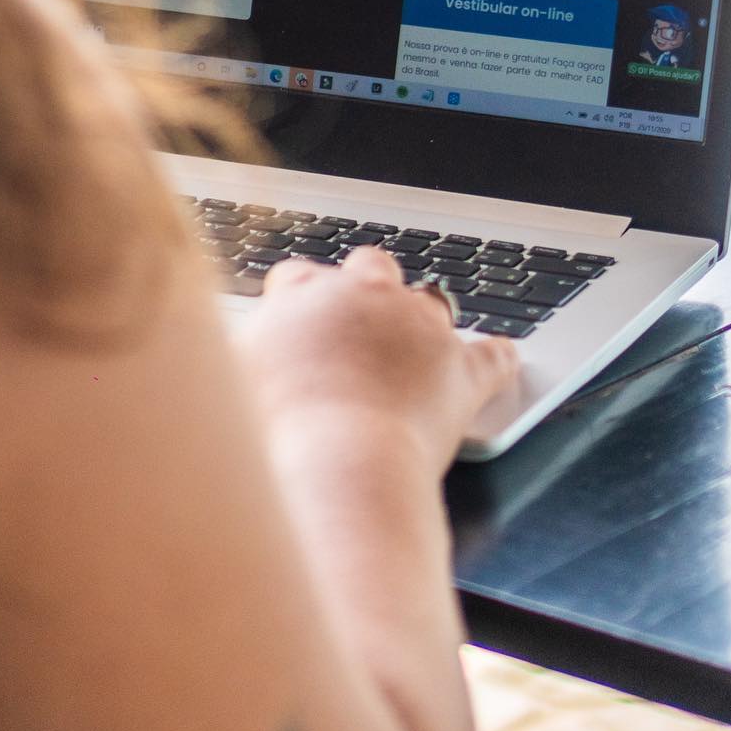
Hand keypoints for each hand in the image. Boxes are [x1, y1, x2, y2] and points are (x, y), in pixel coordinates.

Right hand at [237, 248, 521, 475]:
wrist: (336, 462)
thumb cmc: (272, 429)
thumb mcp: (228, 379)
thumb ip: (238, 353)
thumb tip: (227, 351)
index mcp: (303, 294)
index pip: (298, 276)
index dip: (297, 299)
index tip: (293, 322)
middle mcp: (363, 296)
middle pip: (369, 268)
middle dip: (364, 287)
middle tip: (353, 323)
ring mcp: (417, 327)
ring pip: (427, 301)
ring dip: (419, 318)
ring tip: (414, 343)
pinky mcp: (460, 369)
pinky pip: (490, 354)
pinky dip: (495, 357)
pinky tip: (503, 356)